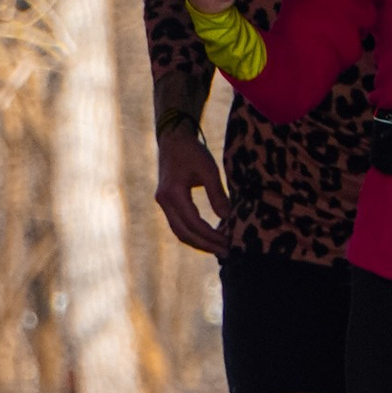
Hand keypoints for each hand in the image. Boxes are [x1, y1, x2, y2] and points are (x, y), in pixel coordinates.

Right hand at [154, 127, 231, 257]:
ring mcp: (163, 204)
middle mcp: (164, 202)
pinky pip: (179, 225)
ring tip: (219, 249)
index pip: (193, 223)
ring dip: (199, 243)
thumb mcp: (209, 170)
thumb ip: (217, 194)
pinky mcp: (167, 204)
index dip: (211, 235)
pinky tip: (209, 237)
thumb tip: (227, 218)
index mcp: (173, 193)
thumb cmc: (192, 152)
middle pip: (183, 233)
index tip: (228, 241)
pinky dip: (193, 234)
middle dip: (205, 245)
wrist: (173, 140)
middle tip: (226, 252)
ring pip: (179, 232)